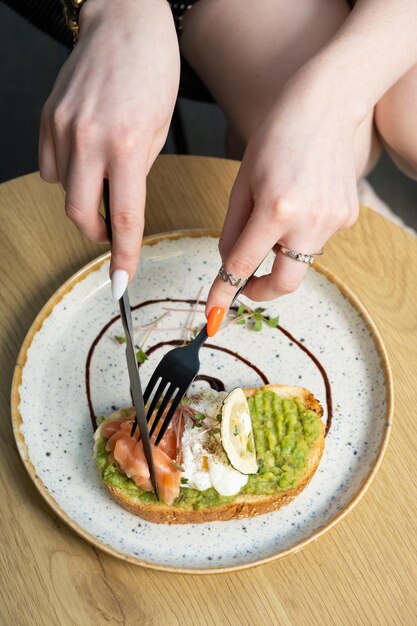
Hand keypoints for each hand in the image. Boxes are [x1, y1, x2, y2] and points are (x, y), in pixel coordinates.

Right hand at [39, 0, 179, 292]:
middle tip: (110, 231)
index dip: (123, 256)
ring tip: (103, 178)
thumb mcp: (161, 130)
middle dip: (95, 232)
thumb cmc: (154, 71)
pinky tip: (83, 158)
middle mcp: (89, 138)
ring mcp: (62, 126)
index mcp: (129, 145)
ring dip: (82, 198)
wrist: (125, 21)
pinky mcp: (47, 116)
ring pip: (62, 189)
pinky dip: (65, 173)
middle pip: (80, 212)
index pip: (124, 218)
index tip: (121, 283)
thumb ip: (137, 171)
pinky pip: (48, 165)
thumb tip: (118, 203)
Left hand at [205, 66, 359, 322]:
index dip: (224, 293)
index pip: (243, 265)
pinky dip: (302, 232)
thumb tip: (229, 264)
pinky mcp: (348, 217)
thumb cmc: (277, 136)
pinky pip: (317, 240)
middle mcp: (309, 220)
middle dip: (260, 291)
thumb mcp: (243, 181)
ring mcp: (333, 220)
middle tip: (246, 285)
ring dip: (282, 251)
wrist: (326, 105)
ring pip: (300, 260)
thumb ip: (233, 229)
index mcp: (276, 208)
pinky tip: (303, 199)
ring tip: (280, 211)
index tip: (213, 316)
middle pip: (284, 284)